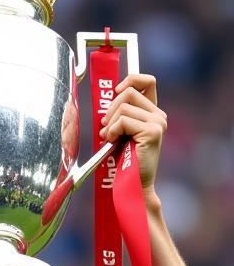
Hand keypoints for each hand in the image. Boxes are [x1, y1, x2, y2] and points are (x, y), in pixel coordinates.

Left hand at [99, 73, 165, 193]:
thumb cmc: (122, 163)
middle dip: (110, 110)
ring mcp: (158, 123)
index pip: (147, 81)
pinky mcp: (152, 131)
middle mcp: (159, 116)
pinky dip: (112, 131)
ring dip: (109, 124)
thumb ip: (119, 115)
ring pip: (123, 107)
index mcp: (152, 114)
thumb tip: (110, 97)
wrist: (131, 186)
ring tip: (110, 139)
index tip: (116, 90)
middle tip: (106, 129)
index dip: (130, 79)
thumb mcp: (119, 133)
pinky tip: (113, 143)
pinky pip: (123, 120)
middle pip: (128, 92)